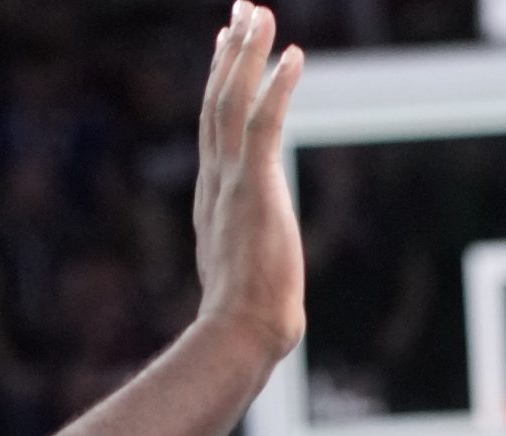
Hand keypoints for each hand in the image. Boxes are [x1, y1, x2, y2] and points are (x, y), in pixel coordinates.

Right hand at [192, 3, 305, 360]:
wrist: (238, 333)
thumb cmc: (246, 322)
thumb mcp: (243, 279)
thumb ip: (249, 263)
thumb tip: (264, 290)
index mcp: (212, 198)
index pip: (214, 128)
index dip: (220, 82)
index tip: (225, 46)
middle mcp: (215, 181)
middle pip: (217, 102)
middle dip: (230, 53)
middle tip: (243, 10)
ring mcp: (231, 182)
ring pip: (233, 103)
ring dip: (247, 54)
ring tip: (260, 13)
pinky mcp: (255, 187)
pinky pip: (265, 123)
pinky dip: (277, 86)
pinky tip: (294, 55)